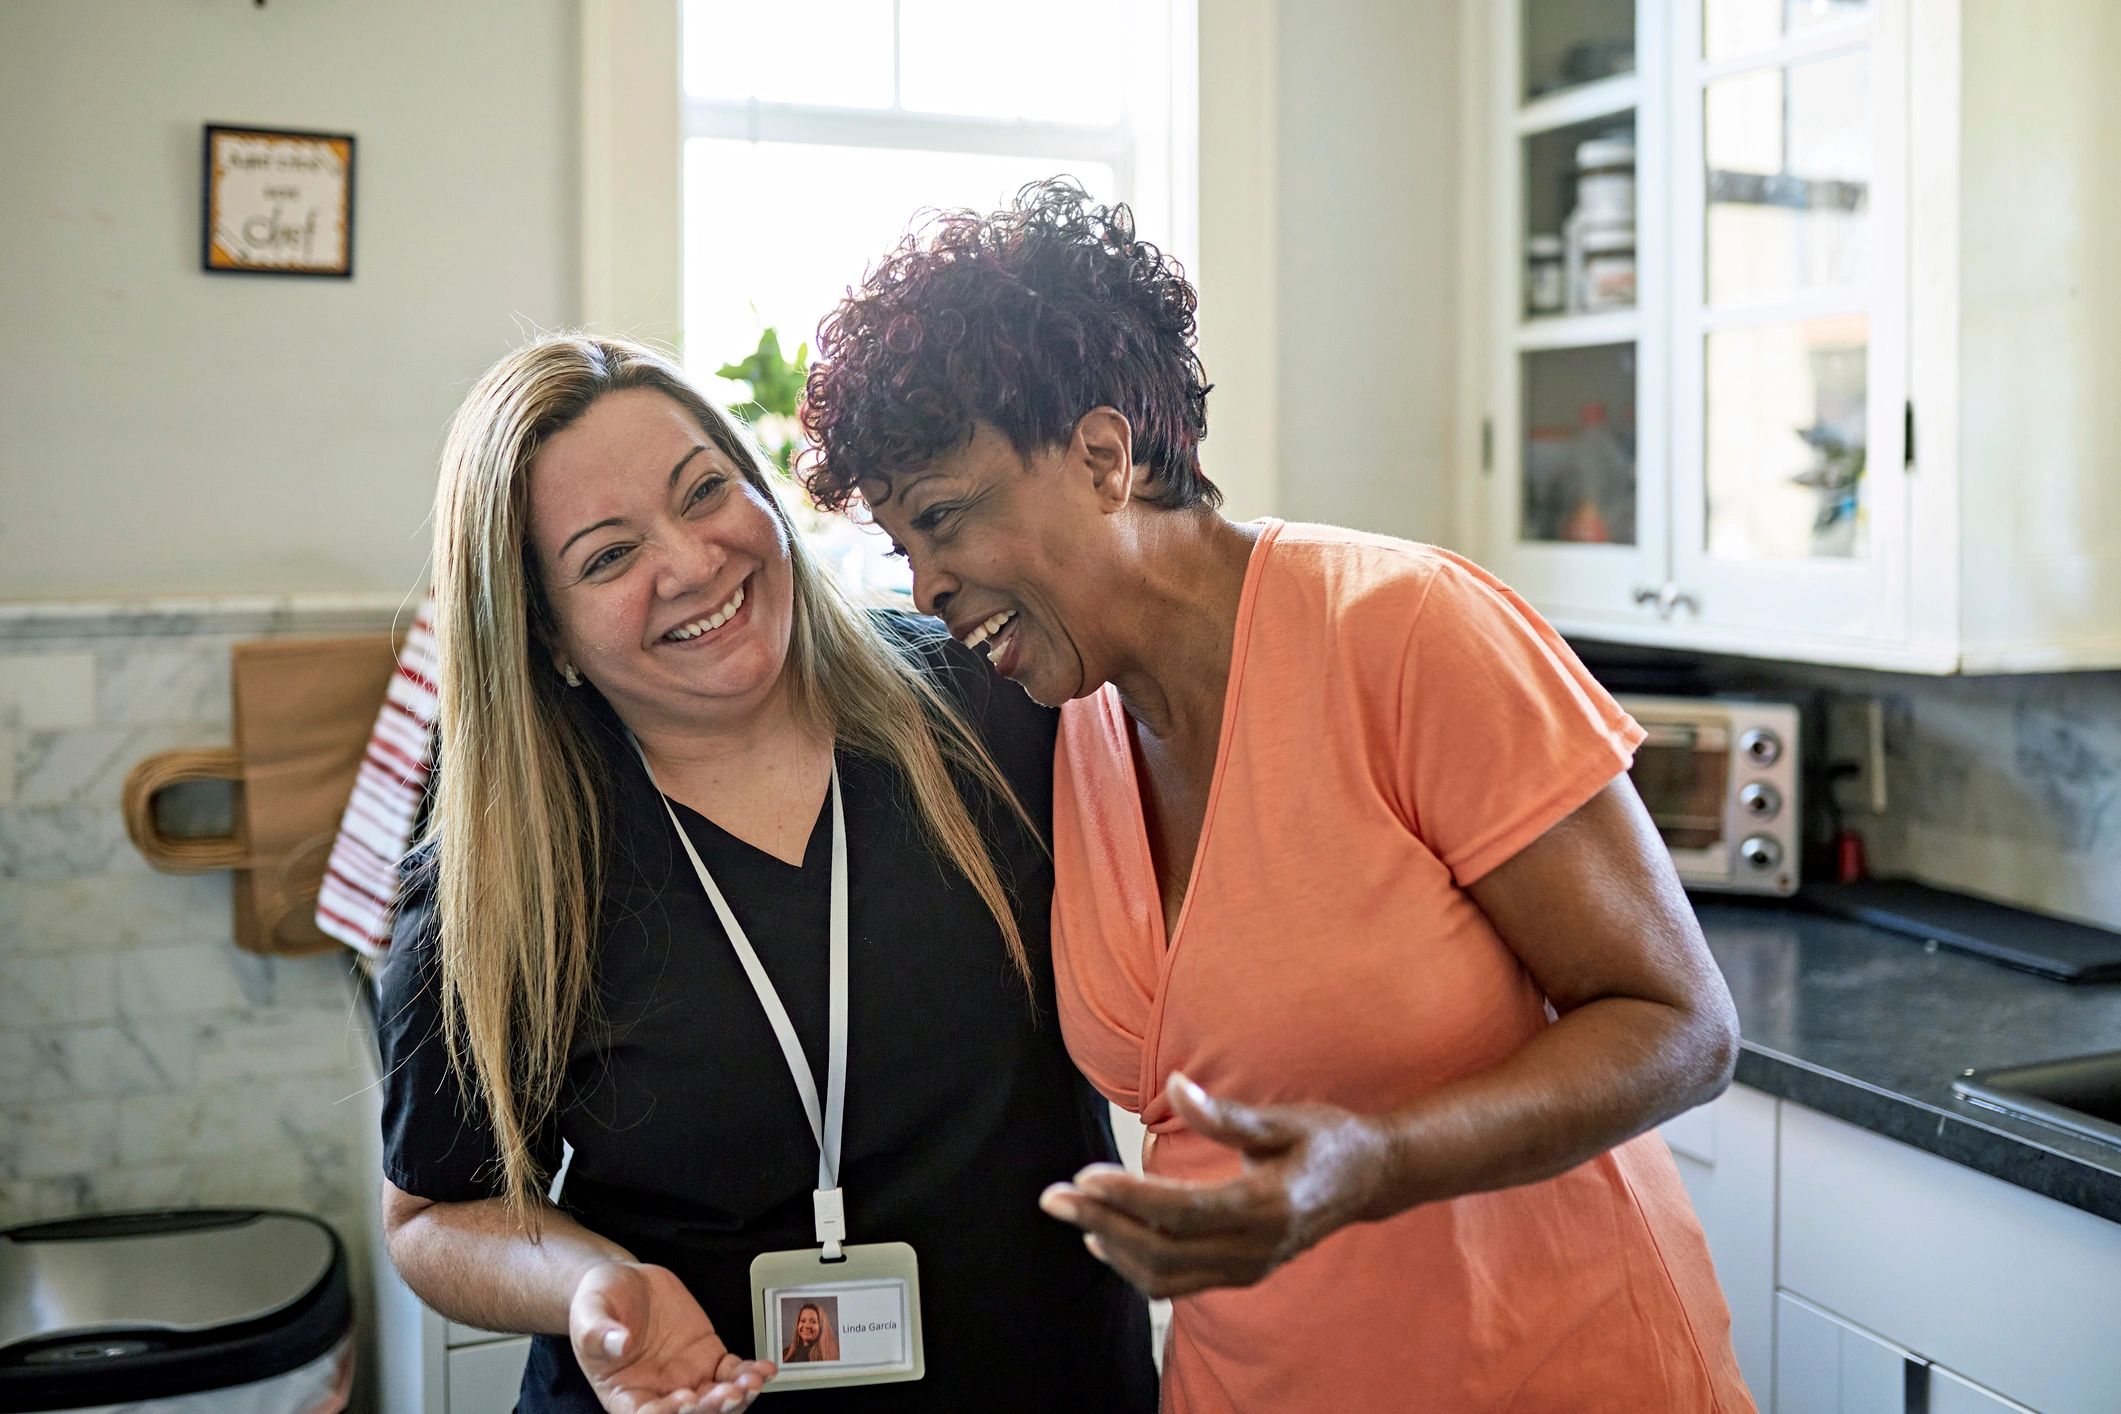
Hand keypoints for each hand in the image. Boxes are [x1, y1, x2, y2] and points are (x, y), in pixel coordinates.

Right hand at [570, 1261, 775, 1413]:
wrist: (625, 1282)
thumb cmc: (600, 1303)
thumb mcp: (589, 1312)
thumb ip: (599, 1331)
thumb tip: (618, 1342)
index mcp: (625, 1394)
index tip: (685, 1400)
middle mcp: (659, 1394)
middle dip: (710, 1409)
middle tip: (728, 1394)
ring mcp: (687, 1377)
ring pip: (716, 1400)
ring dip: (737, 1397)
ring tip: (751, 1383)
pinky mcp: (709, 1357)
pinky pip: (732, 1372)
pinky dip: (750, 1373)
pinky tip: (765, 1369)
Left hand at [1039, 1072, 1397, 1298]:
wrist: (1370, 1180)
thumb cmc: (1327, 1139)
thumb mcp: (1284, 1118)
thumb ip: (1225, 1113)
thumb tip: (1174, 1085)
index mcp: (1268, 1207)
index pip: (1183, 1212)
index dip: (1130, 1198)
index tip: (1085, 1177)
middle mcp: (1257, 1248)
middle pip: (1163, 1250)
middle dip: (1102, 1223)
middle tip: (1054, 1196)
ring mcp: (1249, 1267)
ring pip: (1165, 1276)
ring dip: (1111, 1246)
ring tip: (1072, 1212)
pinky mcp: (1241, 1272)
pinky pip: (1178, 1282)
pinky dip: (1135, 1265)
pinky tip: (1105, 1239)